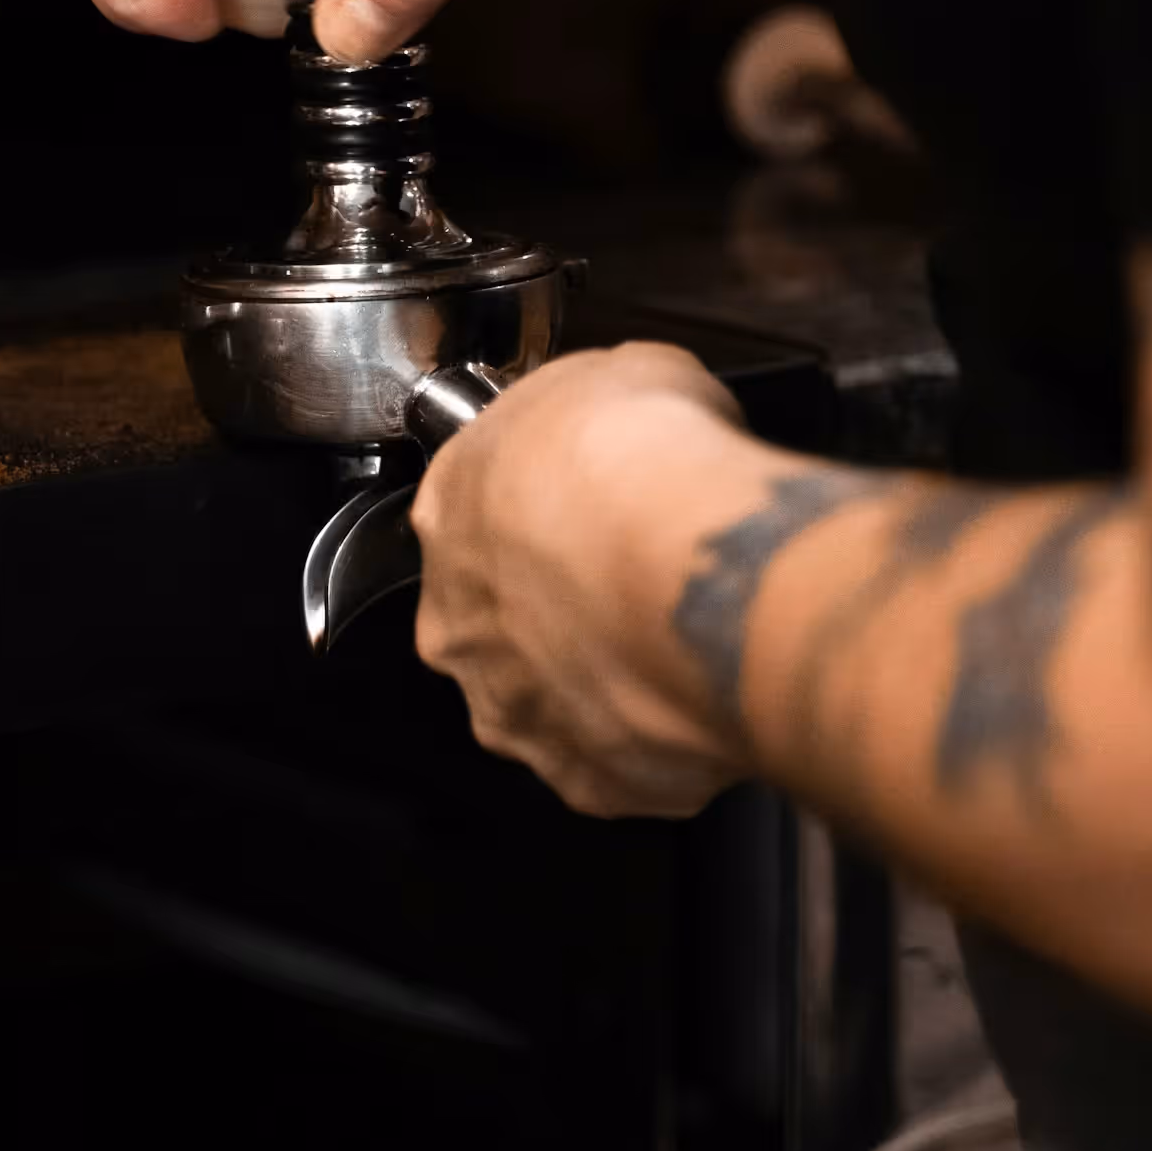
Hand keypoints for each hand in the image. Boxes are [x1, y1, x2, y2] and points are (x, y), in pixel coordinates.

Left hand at [413, 343, 757, 818]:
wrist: (697, 561)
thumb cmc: (648, 461)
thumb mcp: (629, 372)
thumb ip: (608, 409)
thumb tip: (639, 406)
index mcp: (450, 509)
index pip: (481, 510)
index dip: (548, 505)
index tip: (599, 501)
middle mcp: (460, 621)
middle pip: (502, 617)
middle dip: (564, 604)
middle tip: (640, 579)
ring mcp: (515, 708)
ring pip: (552, 698)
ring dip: (604, 677)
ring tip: (677, 643)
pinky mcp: (584, 779)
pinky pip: (620, 762)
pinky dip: (658, 739)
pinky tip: (700, 695)